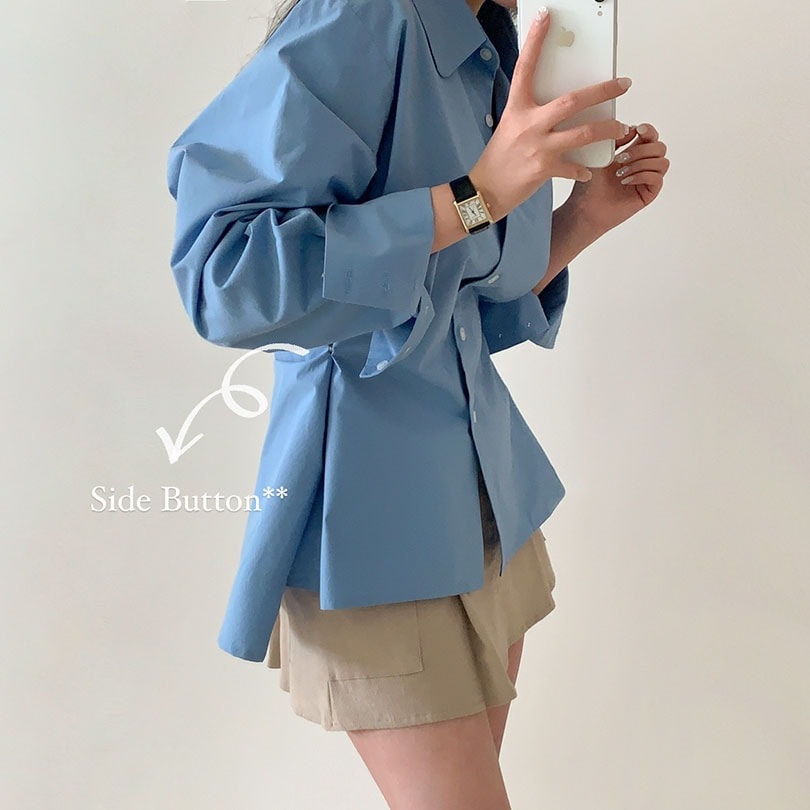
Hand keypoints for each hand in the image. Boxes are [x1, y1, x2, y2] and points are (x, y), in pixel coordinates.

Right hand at [468, 7, 632, 221]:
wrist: (485, 191)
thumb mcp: (510, 127)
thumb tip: (559, 106)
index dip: (535, 42)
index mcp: (517, 109)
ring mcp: (538, 147)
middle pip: (573, 101)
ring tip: (621, 128)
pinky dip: (583, 170)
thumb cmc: (498, 159)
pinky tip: (588, 170)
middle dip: (602, 91)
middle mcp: (529, 125)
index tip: (545, 18)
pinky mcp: (544, 170)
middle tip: (623, 85)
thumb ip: (532, 114)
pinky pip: (573, 168)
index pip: (525, 68)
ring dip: (607, 130)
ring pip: (582, 133)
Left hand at [566, 123, 669, 234]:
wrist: (585, 208)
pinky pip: (657, 178)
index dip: (648, 131)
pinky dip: (642, 176)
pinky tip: (626, 181)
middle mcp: (642, 165)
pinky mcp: (648, 193)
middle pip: (660, 147)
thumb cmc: (590, 184)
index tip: (639, 130)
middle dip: (641, 150)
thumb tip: (633, 129)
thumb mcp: (601, 155)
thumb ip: (616, 140)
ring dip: (641, 164)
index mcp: (633, 152)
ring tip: (621, 173)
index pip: (650, 136)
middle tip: (621, 159)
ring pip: (662, 162)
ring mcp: (646, 179)